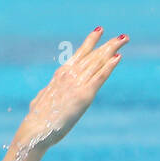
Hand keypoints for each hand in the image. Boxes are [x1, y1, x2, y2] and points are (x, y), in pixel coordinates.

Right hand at [16, 28, 126, 151]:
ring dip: (112, 49)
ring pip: (98, 62)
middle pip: (93, 55)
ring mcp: (77, 84)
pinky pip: (100, 77)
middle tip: (123, 37)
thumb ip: (46, 93)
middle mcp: (69, 75)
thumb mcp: (40, 100)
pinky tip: (118, 57)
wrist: (35, 129)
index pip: (79, 54)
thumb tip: (44, 94)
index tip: (99, 30)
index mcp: (60, 75)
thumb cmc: (37, 119)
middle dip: (108, 44)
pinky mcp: (84, 95)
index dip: (90, 41)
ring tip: (124, 40)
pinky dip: (109, 66)